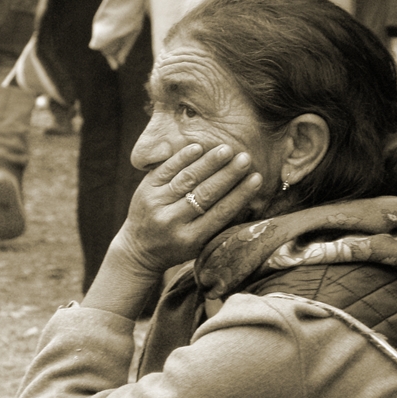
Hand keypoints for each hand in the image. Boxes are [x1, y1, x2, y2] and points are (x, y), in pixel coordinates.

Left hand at [114, 143, 261, 274]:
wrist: (140, 250)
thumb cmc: (180, 247)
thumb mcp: (200, 245)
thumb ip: (221, 226)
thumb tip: (252, 202)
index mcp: (190, 239)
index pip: (221, 212)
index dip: (240, 194)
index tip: (257, 178)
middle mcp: (171, 222)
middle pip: (205, 194)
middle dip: (228, 175)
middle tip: (245, 158)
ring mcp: (156, 204)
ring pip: (187, 179)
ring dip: (209, 163)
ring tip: (227, 149)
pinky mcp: (144, 190)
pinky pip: (166, 169)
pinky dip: (183, 158)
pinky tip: (199, 147)